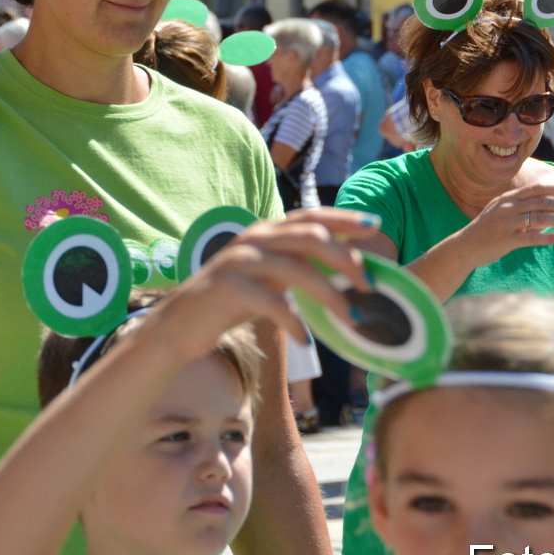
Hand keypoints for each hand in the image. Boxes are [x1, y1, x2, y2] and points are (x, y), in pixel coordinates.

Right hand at [148, 210, 378, 355]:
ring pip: (296, 268)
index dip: (343, 218)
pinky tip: (306, 339)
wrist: (178, 326)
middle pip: (310, 236)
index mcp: (266, 231)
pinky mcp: (228, 287)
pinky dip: (293, 320)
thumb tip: (349, 268)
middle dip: (345, 258)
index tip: (375, 224)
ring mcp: (239, 260)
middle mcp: (254, 238)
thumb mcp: (269, 278)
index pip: (311, 215)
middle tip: (368, 286)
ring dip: (329, 295)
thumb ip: (299, 266)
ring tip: (350, 319)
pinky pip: (271, 302)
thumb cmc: (231, 303)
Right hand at [457, 180, 553, 266]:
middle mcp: (507, 207)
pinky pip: (532, 238)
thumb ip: (518, 205)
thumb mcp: (499, 210)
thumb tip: (543, 204)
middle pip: (541, 202)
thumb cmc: (485, 229)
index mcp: (507, 198)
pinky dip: (549, 238)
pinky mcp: (506, 240)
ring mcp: (506, 223)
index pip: (536, 189)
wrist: (464, 246)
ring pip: (540, 218)